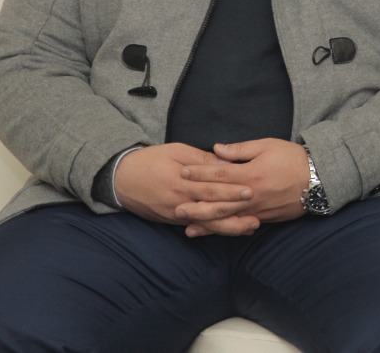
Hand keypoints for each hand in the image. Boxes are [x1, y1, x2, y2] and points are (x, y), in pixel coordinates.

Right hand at [114, 143, 256, 232]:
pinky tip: (230, 229)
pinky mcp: (173, 221)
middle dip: (236, 213)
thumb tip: (226, 161)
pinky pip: (197, 226)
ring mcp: (176, 214)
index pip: (211, 188)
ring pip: (206, 223)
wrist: (121, 179)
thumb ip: (201, 159)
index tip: (251, 190)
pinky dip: (214, 229)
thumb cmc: (150, 160)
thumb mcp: (176, 151)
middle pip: (212, 211)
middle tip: (258, 215)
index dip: (232, 191)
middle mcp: (179, 202)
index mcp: (181, 182)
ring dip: (229, 227)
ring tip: (250, 227)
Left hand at [176, 138, 310, 236]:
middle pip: (218, 200)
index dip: (200, 172)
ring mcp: (256, 209)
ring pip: (225, 217)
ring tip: (184, 223)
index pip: (219, 173)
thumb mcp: (268, 145)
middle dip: (195, 202)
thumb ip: (241, 149)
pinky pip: (237, 225)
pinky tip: (208, 231)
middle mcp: (251, 195)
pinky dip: (221, 228)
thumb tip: (217, 149)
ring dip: (204, 220)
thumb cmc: (293, 159)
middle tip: (175, 204)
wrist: (318, 180)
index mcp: (251, 174)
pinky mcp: (262, 218)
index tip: (183, 171)